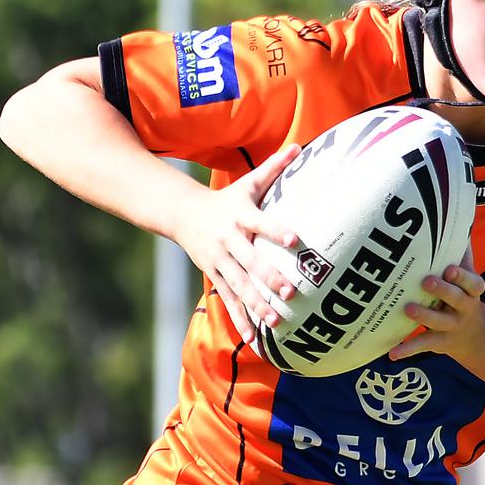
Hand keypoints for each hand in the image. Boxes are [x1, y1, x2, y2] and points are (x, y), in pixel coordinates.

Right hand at [171, 144, 300, 342]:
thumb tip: (300, 146)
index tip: (296, 238)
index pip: (261, 222)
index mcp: (240, 216)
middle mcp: (229, 241)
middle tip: (291, 291)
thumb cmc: (227, 199)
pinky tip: (257, 339)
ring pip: (239, 287)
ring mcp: (220, 262)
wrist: (183, 215)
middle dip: (269, 278)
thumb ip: (276, 168)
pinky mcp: (215, 277)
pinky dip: (242, 320)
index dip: (277, 230)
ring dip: (257, 305)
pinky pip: (229, 302)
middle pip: (250, 262)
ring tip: (277, 321)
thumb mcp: (249, 183)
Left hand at [388, 247, 484, 361]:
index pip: (473, 284)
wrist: (476, 336)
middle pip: (458, 300)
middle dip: (443, 291)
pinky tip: (392, 354)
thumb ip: (462, 255)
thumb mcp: (468, 280)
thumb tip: (457, 222)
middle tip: (426, 281)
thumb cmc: (463, 296)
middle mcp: (464, 309)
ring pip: (439, 322)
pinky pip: (423, 345)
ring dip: (424, 316)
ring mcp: (452, 327)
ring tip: (408, 309)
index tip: (449, 268)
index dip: (463, 277)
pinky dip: (407, 351)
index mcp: (472, 292)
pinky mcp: (439, 342)